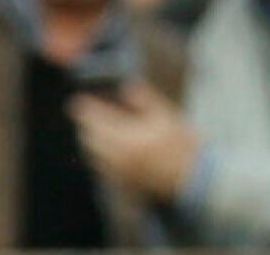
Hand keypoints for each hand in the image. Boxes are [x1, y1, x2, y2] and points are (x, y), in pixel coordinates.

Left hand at [70, 83, 200, 202]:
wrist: (191, 178)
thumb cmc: (182, 145)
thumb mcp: (167, 117)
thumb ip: (144, 100)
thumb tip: (127, 87)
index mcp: (124, 138)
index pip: (96, 121)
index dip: (86, 109)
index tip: (78, 100)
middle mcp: (115, 156)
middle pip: (88, 139)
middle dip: (85, 125)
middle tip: (86, 114)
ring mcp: (116, 171)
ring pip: (91, 154)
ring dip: (89, 140)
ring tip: (93, 130)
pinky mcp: (121, 181)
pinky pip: (100, 166)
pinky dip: (98, 155)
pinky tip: (107, 149)